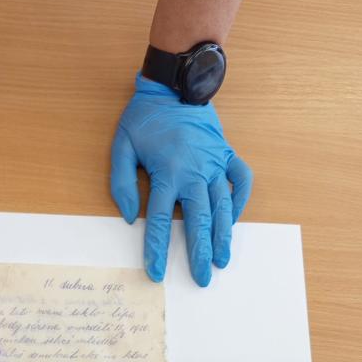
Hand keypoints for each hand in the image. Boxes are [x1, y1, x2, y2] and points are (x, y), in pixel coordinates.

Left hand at [110, 74, 252, 286]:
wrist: (176, 83)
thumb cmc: (145, 117)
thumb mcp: (121, 146)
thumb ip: (121, 182)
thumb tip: (127, 216)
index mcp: (167, 173)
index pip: (159, 222)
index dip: (157, 250)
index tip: (157, 274)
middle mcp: (194, 173)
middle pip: (198, 222)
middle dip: (200, 253)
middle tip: (203, 279)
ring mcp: (214, 164)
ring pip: (222, 207)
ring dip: (223, 236)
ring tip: (223, 260)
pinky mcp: (226, 154)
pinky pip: (240, 181)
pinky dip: (241, 200)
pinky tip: (235, 218)